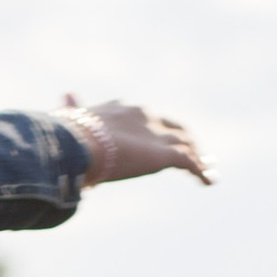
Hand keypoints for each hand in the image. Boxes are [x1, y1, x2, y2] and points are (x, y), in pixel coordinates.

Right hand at [64, 94, 211, 186]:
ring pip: (187, 144)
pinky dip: (203, 172)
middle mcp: (145, 117)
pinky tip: (209, 181)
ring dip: (198, 156)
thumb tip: (66, 94)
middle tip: (195, 150)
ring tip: (208, 169)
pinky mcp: (165, 154)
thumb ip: (72, 108)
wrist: (76, 143)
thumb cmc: (66, 134)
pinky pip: (191, 162)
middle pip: (173, 127)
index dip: (155, 126)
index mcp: (123, 110)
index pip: (146, 116)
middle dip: (184, 139)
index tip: (161, 132)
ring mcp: (157, 134)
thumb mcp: (69, 118)